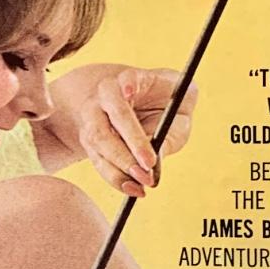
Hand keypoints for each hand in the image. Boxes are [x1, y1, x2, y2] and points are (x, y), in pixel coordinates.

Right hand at [67, 64, 196, 197]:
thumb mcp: (179, 111)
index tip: (129, 91)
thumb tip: (156, 162)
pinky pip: (99, 161)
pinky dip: (116, 178)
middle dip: (126, 148)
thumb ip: (171, 130)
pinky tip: (134, 189)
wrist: (144, 105)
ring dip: (119, 168)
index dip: (126, 84)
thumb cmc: (168, 107)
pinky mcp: (90, 139)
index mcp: (130, 78)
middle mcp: (105, 96)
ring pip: (98, 143)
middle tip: (147, 169)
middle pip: (107, 120)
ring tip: (142, 186)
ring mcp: (93, 117)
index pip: (126, 79)